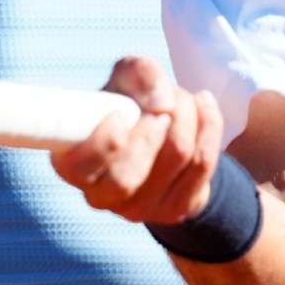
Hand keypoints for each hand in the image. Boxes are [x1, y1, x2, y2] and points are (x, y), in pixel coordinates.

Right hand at [50, 55, 223, 224]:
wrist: (161, 133)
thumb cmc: (129, 104)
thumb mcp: (126, 78)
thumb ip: (138, 74)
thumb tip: (162, 103)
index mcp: (74, 164)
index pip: (81, 168)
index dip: (104, 142)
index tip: (121, 114)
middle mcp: (101, 196)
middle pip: (127, 175)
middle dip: (155, 126)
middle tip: (164, 104)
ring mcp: (139, 209)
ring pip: (176, 159)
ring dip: (188, 116)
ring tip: (184, 99)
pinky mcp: (175, 209)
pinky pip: (202, 165)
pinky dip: (210, 126)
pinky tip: (204, 106)